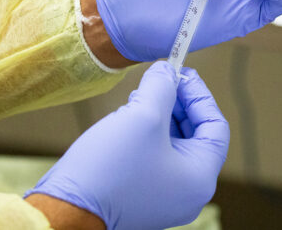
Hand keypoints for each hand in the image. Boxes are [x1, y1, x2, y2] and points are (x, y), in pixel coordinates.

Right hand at [26, 62, 229, 229]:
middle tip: (160, 81)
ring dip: (160, 116)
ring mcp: (165, 197)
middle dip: (177, 104)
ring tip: (139, 98)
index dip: (199, 95)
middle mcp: (188, 192)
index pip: (215, 126)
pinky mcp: (143, 196)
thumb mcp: (143, 116)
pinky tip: (128, 118)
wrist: (65, 210)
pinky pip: (156, 158)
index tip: (181, 73)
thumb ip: (162, 87)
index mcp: (200, 178)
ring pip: (173, 144)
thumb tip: (166, 71)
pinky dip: (148, 134)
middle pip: (195, 135)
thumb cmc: (109, 169)